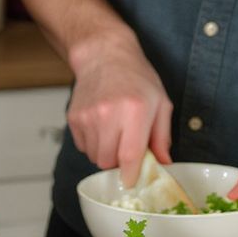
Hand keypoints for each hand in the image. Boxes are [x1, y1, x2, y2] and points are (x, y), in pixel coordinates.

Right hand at [67, 32, 173, 185]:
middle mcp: (109, 114)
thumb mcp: (160, 102)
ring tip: (113, 133)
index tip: (131, 181)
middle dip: (117, 162)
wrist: (104, 55)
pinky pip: (83, 146)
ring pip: (93, 156)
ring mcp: (88, 116)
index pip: (129, 155)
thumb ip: (162, 136)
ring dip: (105, 153)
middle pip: (107, 161)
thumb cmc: (136, 77)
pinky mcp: (74, 118)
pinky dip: (93, 144)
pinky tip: (101, 126)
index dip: (130, 174)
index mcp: (135, 110)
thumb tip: (163, 163)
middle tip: (125, 148)